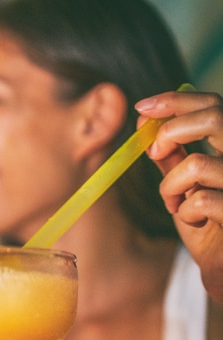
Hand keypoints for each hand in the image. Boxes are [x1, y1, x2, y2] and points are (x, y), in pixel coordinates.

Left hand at [138, 88, 222, 298]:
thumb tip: (144, 121)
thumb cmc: (208, 223)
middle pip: (214, 117)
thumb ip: (171, 154)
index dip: (176, 100)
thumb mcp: (185, 184)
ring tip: (175, 203)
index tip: (141, 107)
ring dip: (171, 186)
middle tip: (155, 152)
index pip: (215, 105)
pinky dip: (184, 212)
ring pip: (196, 164)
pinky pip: (199, 201)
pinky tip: (193, 221)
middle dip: (171, 131)